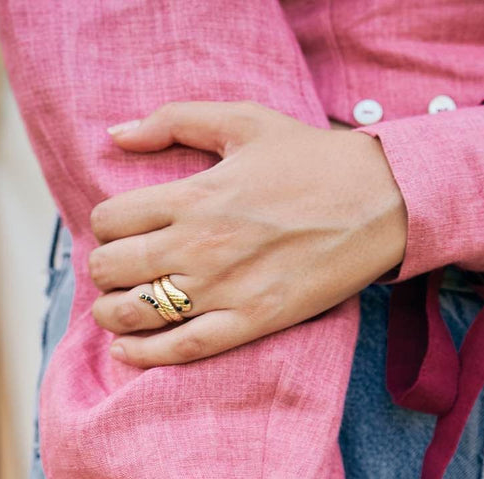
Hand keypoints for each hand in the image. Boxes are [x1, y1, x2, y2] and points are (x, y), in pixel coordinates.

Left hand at [89, 100, 406, 366]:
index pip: (109, 219)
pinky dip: (146, 354)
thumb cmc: (312, 160)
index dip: (104, 226)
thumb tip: (117, 133)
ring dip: (113, 313)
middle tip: (117, 270)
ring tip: (114, 309)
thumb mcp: (243, 121)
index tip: (119, 230)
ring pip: (138, 311)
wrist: (378, 203)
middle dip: (104, 269)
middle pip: (112, 267)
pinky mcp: (251, 322)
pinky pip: (183, 347)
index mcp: (193, 196)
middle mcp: (200, 245)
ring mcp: (224, 289)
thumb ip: (174, 119)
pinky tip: (127, 351)